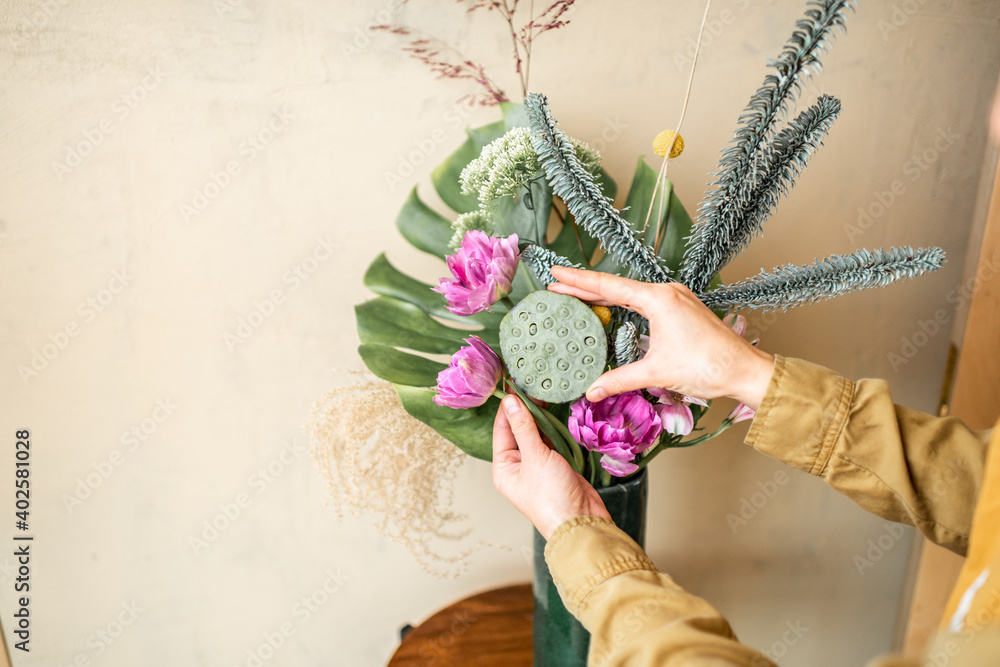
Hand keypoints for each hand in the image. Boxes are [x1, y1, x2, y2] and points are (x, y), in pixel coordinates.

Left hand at [492, 395, 609, 539]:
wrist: (581, 521)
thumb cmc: (552, 497)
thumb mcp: (535, 457)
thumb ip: (524, 427)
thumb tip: (511, 402)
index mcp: (504, 467)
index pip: (501, 430)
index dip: (508, 407)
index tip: (514, 385)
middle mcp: (518, 466)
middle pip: (518, 430)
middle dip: (526, 410)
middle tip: (533, 386)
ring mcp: (538, 465)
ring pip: (536, 434)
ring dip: (540, 417)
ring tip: (545, 394)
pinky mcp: (556, 465)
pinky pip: (551, 441)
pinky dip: (553, 428)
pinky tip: (557, 413)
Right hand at [549, 266, 773, 409]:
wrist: (744, 370)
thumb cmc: (707, 366)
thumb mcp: (656, 372)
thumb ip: (619, 379)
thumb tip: (591, 391)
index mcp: (658, 299)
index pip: (608, 286)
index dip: (578, 281)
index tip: (555, 272)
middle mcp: (666, 292)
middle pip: (616, 287)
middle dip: (584, 287)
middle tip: (555, 285)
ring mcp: (675, 298)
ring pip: (630, 293)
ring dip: (603, 295)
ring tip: (575, 296)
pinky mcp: (681, 308)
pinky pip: (643, 301)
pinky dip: (622, 303)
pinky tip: (609, 308)